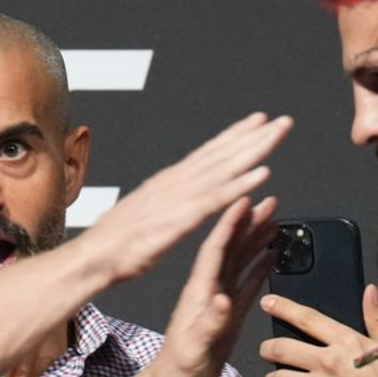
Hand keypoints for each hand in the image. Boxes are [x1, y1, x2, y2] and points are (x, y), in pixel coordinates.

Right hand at [79, 112, 290, 283]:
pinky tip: (262, 174)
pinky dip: (242, 184)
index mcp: (171, 181)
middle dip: (254, 135)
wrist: (96, 255)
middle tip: (281, 121)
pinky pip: (218, 199)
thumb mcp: (148, 214)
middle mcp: (178, 181)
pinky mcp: (183, 218)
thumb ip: (167, 202)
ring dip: (255, 149)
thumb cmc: (118, 242)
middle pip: (223, 153)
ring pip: (226, 168)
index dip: (235, 136)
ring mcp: (181, 197)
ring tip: (277, 134)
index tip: (257, 122)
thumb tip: (177, 196)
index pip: (209, 152)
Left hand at [144, 196, 279, 376]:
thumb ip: (209, 324)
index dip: (230, 224)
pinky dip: (260, 268)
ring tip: (274, 220)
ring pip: (240, 262)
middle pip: (231, 249)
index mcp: (198, 294)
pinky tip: (271, 257)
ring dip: (256, 240)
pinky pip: (246, 284)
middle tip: (269, 202)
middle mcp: (208, 292)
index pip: (215, 250)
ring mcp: (218, 302)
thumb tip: (224, 299)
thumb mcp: (193, 349)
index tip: (244, 200)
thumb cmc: (175, 375)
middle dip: (249, 223)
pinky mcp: (227, 316)